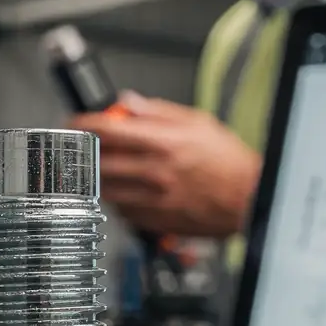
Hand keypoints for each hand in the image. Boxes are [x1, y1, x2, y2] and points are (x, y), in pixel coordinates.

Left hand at [68, 92, 261, 238]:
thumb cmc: (229, 162)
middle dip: (83, 153)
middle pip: (98, 162)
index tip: (74, 123)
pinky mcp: (155, 221)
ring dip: (96, 177)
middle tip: (80, 146)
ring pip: (105, 189)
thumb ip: (158, 112)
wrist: (250, 200)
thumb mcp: (198, 123)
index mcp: (163, 143)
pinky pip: (121, 211)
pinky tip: (124, 189)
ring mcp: (152, 199)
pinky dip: (117, 199)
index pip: (107, 130)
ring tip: (102, 167)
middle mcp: (154, 172)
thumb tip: (128, 104)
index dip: (83, 124)